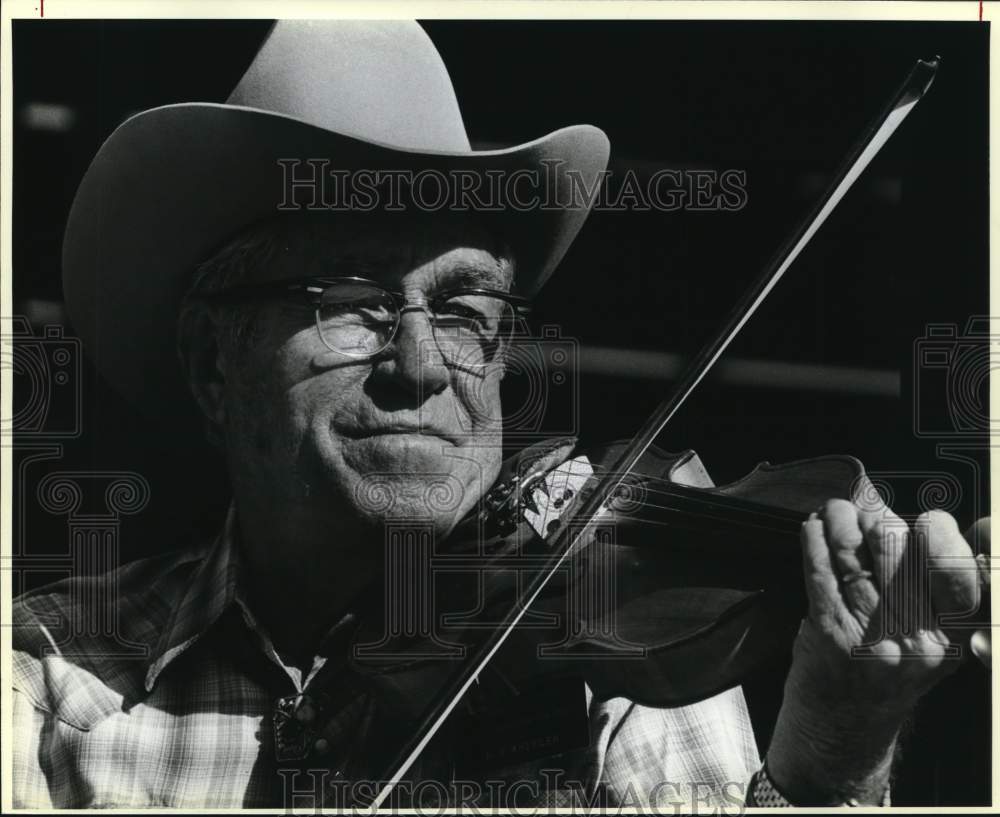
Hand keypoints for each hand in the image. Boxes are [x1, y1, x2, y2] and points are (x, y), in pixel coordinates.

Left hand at [767, 498, 987, 804]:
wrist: (845, 727)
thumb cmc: (884, 670)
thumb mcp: (926, 641)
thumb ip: (924, 587)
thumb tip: (893, 515)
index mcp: (952, 636)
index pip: (954, 570)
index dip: (938, 535)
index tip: (923, 519)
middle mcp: (918, 639)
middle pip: (897, 551)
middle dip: (875, 518)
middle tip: (861, 506)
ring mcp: (872, 636)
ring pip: (855, 556)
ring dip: (839, 523)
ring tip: (834, 511)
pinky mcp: (831, 634)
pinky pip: (821, 573)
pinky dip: (814, 543)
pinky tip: (811, 527)